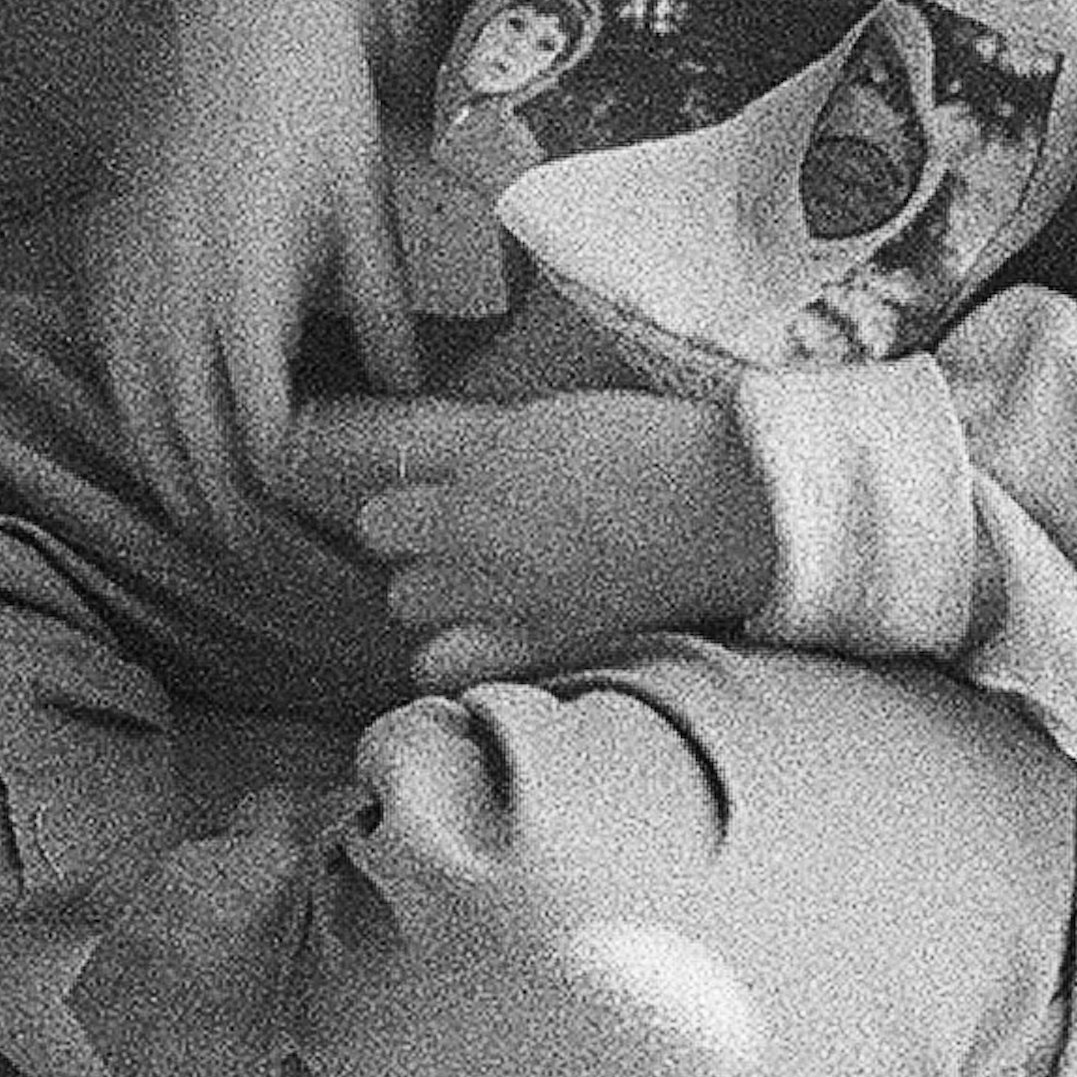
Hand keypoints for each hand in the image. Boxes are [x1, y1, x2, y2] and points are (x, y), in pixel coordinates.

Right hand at [81, 0, 426, 536]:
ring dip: (149, 431)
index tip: (268, 508)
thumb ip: (380, 302)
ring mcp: (141, 237)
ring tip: (171, 486)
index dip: (252, 465)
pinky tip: (134, 390)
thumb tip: (403, 384)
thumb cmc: (322, 101)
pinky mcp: (121, 209)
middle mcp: (182, 264)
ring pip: (130, 364)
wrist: (254, 9)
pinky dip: (119, 362)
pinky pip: (107, 309)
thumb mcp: (367, 203)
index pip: (242, 400)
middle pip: (177, 401)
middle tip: (218, 532)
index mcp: (248, 268)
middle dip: (195, 475)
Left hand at [305, 389, 775, 689]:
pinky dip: (454, 656)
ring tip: (473, 583)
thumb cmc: (664, 445)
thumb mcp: (567, 411)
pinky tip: (483, 638)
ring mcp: (500, 586)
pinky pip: (446, 665)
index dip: (368, 456)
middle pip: (382, 528)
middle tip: (448, 527)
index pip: (382, 448)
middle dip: (405, 529)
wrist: (730, 508)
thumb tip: (446, 447)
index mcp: (490, 444)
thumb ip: (491, 433)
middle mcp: (476, 516)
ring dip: (428, 591)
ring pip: (406, 600)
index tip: (346, 458)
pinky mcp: (532, 641)